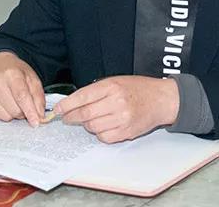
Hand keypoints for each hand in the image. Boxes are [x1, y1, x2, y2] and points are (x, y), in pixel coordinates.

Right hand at [0, 52, 45, 126]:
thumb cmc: (16, 73)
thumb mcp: (32, 78)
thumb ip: (38, 97)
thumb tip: (40, 116)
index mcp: (12, 74)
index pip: (21, 96)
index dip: (30, 111)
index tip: (36, 122)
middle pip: (15, 110)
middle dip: (23, 112)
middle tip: (23, 103)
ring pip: (6, 117)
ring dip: (13, 113)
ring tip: (12, 100)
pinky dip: (3, 114)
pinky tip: (3, 102)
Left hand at [53, 75, 178, 142]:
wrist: (161, 99)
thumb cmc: (138, 89)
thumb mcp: (116, 81)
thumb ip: (96, 91)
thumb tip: (73, 102)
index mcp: (112, 86)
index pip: (82, 97)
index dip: (66, 105)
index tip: (58, 109)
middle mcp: (117, 102)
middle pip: (85, 114)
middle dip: (72, 117)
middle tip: (67, 117)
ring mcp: (122, 119)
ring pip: (92, 127)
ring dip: (87, 125)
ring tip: (92, 119)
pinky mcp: (127, 132)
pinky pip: (104, 137)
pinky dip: (100, 133)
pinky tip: (105, 125)